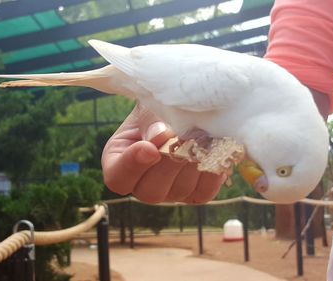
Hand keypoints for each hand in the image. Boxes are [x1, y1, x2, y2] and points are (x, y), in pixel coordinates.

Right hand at [101, 103, 226, 203]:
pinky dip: (211, 170)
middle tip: (181, 137)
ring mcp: (170, 193)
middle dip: (168, 163)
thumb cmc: (155, 109)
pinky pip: (204, 190)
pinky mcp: (195, 193)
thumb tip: (159, 135)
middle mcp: (142, 185)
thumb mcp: (147, 109)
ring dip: (192, 162)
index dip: (132, 166)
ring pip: (180, 190)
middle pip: (149, 191)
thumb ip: (149, 122)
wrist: (182, 110)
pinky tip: (215, 149)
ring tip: (201, 135)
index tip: (149, 147)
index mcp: (118, 163)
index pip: (117, 178)